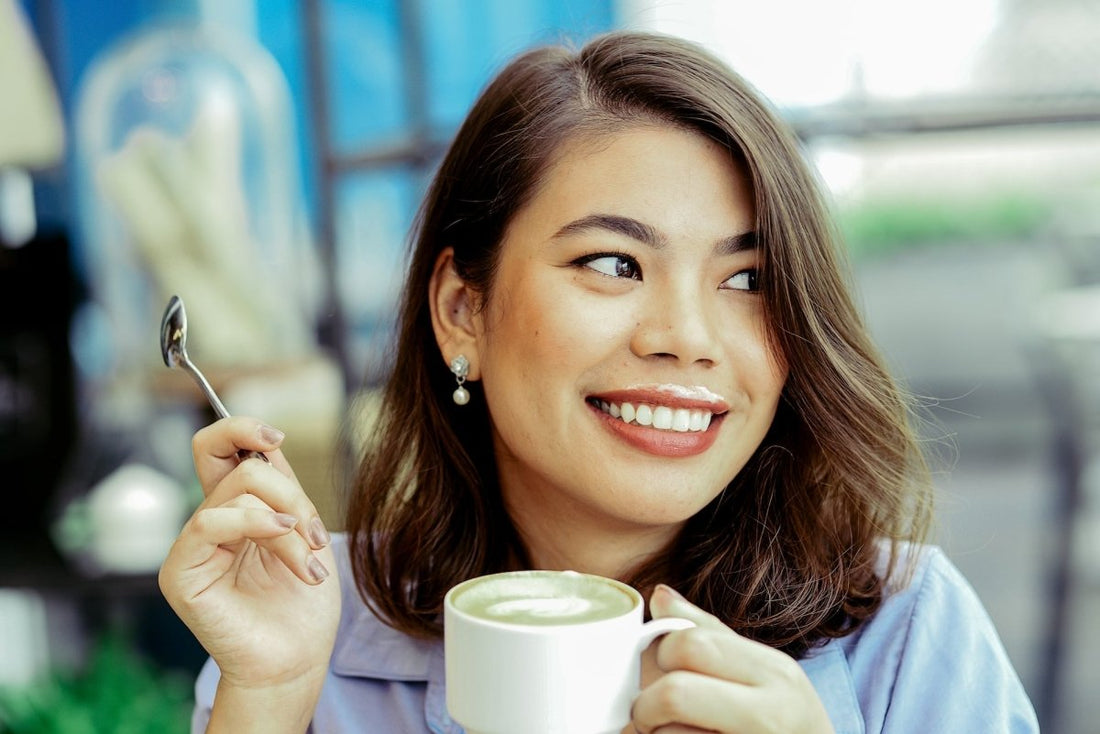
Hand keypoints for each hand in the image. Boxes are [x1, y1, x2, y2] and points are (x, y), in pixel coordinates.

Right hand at [158, 417, 340, 694]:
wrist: (297, 658)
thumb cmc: (302, 604)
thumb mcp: (302, 531)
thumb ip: (283, 489)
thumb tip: (264, 443)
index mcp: (236, 509)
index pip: (218, 449)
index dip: (242, 428)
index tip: (276, 437)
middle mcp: (210, 523)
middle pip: (234, 463)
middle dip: (287, 488)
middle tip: (310, 532)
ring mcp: (193, 547)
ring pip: (237, 491)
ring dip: (288, 522)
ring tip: (309, 565)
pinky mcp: (181, 573)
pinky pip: (209, 521)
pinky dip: (256, 523)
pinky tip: (286, 541)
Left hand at [627, 585, 834, 733]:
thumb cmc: (784, 718)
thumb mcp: (761, 670)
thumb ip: (709, 633)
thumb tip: (659, 596)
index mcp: (774, 671)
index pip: (691, 644)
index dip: (663, 652)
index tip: (665, 667)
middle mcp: (770, 714)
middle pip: (674, 693)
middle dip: (647, 703)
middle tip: (650, 711)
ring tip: (672, 733)